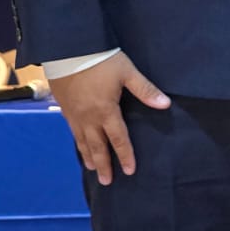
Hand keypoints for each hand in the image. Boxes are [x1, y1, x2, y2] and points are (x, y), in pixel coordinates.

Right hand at [50, 52, 170, 184]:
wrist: (66, 48)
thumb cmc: (100, 59)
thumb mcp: (126, 72)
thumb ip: (145, 90)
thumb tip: (165, 105)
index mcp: (106, 111)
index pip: (118, 139)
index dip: (125, 156)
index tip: (129, 171)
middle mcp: (89, 118)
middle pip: (97, 146)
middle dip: (103, 165)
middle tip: (107, 182)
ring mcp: (74, 114)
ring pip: (82, 141)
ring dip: (88, 156)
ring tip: (93, 169)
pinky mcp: (63, 107)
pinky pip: (72, 130)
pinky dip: (77, 142)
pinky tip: (79, 144)